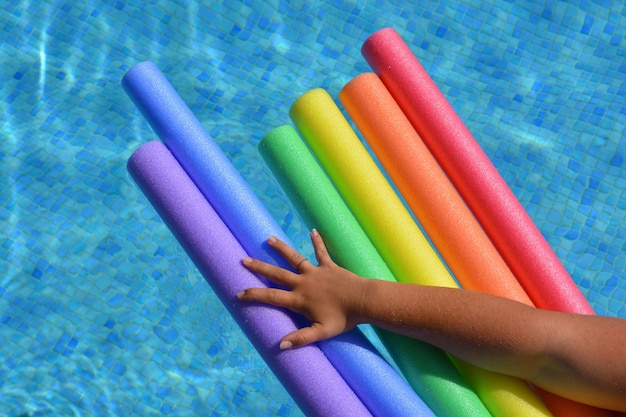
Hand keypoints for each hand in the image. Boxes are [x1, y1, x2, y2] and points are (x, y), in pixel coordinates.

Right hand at [238, 229, 369, 348]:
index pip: (271, 296)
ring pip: (294, 258)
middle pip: (277, 274)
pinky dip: (317, 242)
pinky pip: (321, 252)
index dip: (254, 294)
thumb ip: (301, 338)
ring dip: (281, 248)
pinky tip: (313, 231)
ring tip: (269, 239)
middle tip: (244, 260)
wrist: (363, 300)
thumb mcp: (322, 332)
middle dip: (259, 267)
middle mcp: (304, 283)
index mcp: (300, 299)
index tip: (239, 292)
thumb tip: (280, 345)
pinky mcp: (329, 266)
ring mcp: (316, 272)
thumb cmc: (344, 318)